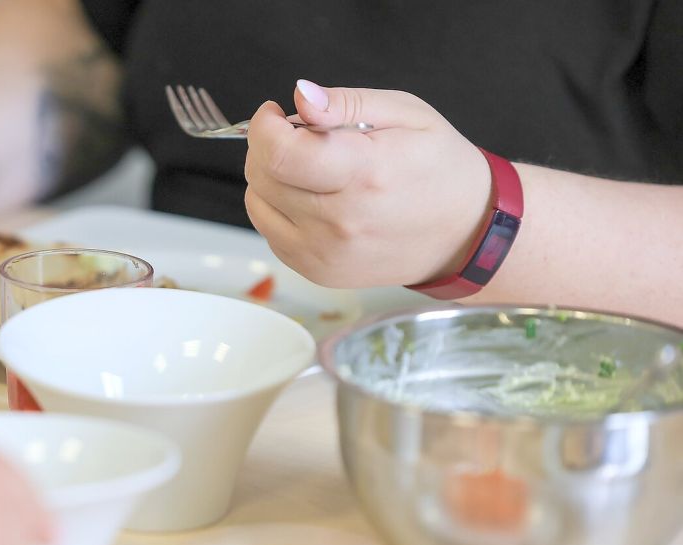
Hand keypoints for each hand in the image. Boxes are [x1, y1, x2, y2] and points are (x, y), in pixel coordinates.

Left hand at [244, 79, 493, 288]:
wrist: (464, 233)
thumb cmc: (439, 168)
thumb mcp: (407, 114)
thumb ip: (346, 103)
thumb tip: (300, 96)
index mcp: (365, 174)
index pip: (279, 153)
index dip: (264, 126)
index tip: (275, 114)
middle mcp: (340, 221)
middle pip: (262, 175)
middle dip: (268, 145)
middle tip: (300, 136)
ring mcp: (325, 252)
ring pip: (258, 203)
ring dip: (270, 177)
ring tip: (309, 167)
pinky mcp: (317, 271)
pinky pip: (269, 231)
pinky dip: (278, 207)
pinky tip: (311, 196)